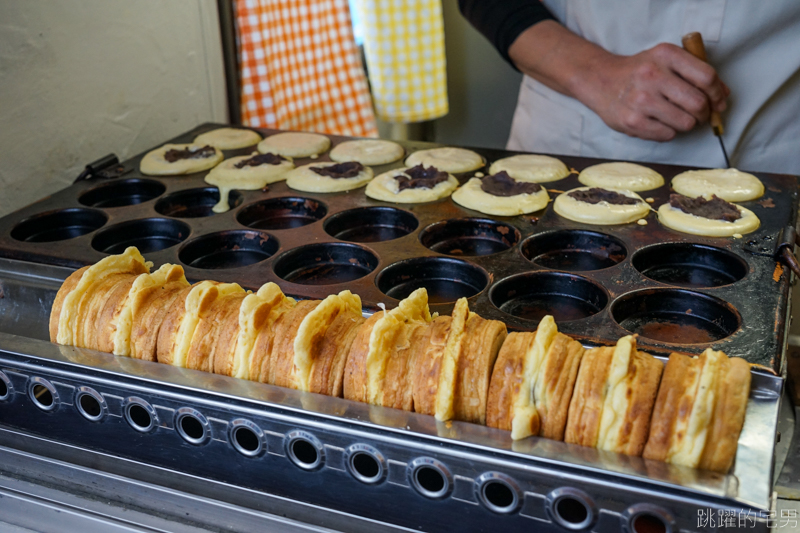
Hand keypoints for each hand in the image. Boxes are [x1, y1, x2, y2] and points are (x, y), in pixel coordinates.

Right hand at [509, 22, 729, 141]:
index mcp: (665, 55)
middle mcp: (652, 75)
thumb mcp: (666, 60)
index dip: (718, 93)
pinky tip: (660, 123)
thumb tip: (724, 96)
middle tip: (698, 115)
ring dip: (687, 124)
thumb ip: (695, 73)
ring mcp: (641, 100)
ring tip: (677, 118)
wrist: (600, 81)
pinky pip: (667, 135)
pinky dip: (669, 132)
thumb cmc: (640, 72)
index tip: (718, 102)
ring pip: (685, 122)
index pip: (707, 77)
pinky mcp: (632, 121)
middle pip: (698, 103)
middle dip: (704, 113)